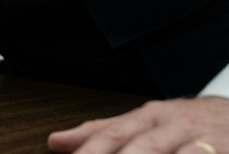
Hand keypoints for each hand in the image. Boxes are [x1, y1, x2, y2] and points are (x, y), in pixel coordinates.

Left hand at [48, 96, 228, 152]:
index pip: (112, 133)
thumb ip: (104, 133)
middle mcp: (172, 125)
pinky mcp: (222, 149)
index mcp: (149, 117)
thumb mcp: (147, 123)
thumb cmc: (190, 125)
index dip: (88, 150)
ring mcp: (200, 137)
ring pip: (161, 150)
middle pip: (138, 145)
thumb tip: (56, 143)